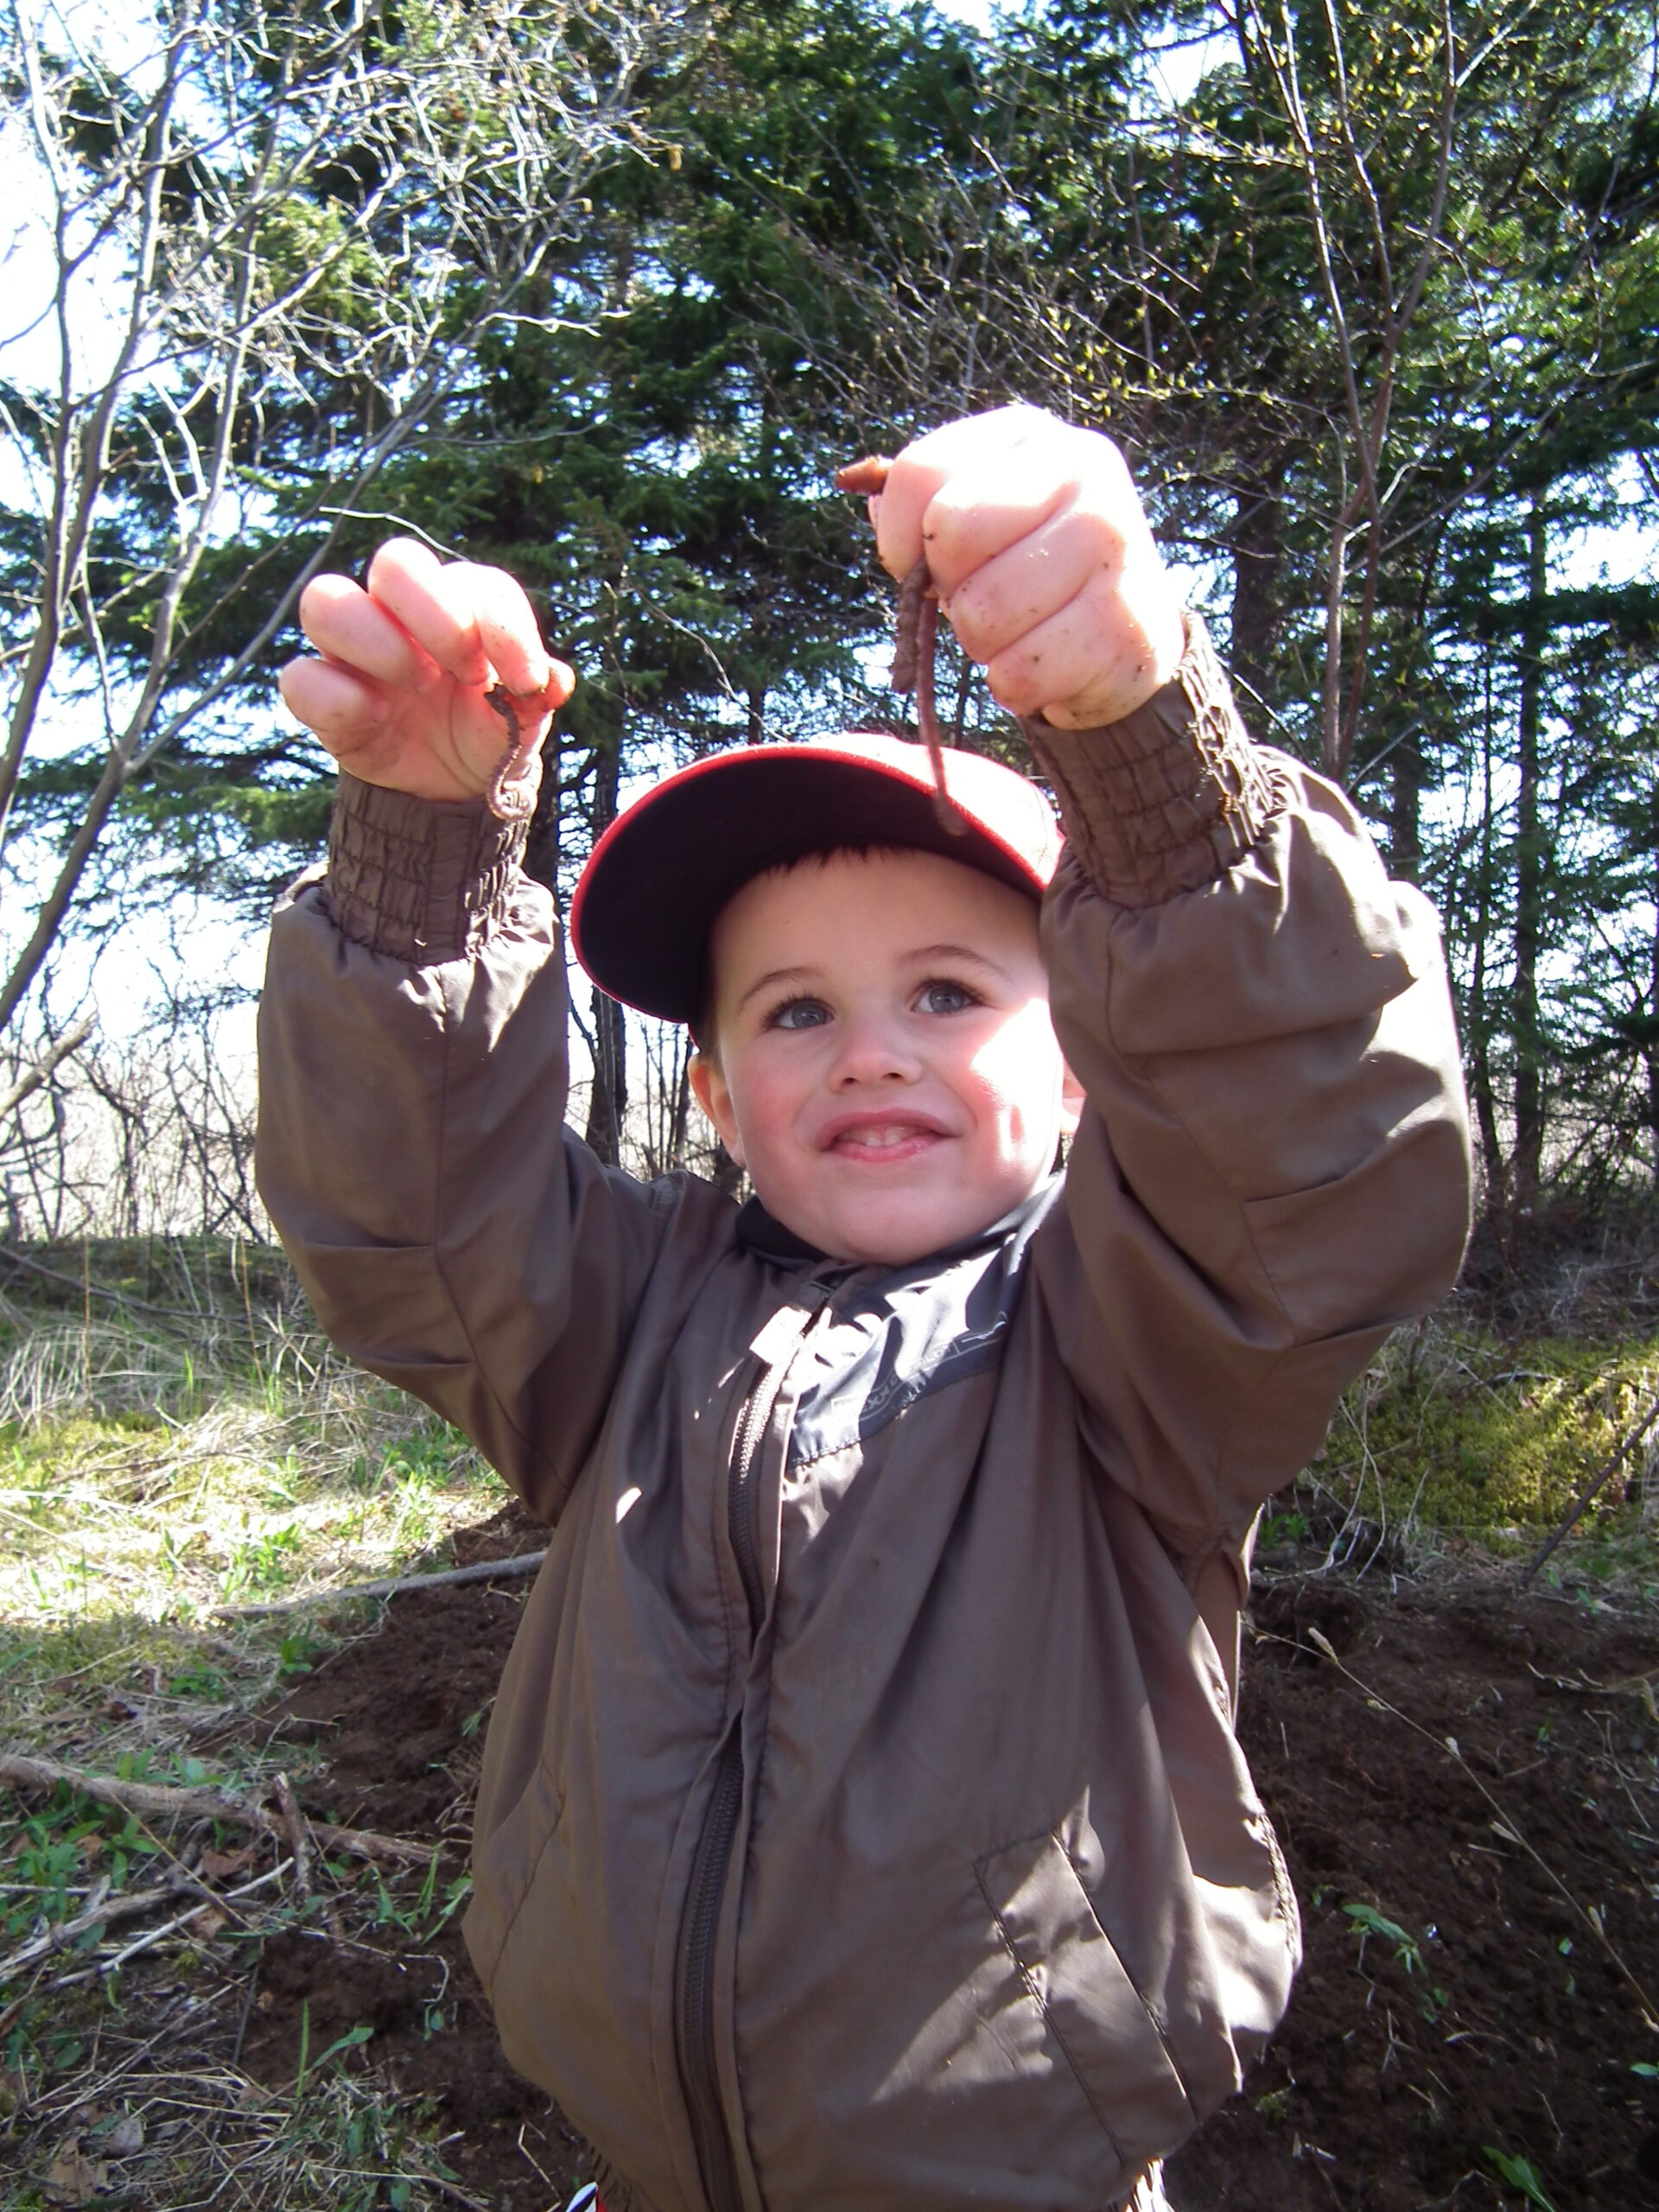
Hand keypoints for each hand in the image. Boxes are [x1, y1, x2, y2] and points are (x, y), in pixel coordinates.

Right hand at [279, 539, 574, 799]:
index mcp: (459, 604)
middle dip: (438, 615)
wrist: (450, 784)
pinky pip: (301, 677)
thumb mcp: (521, 721)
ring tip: (418, 686)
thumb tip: (556, 682)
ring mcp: (352, 648)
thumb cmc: (486, 728)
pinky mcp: (320, 693)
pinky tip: (376, 718)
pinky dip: (338, 698)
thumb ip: (535, 697)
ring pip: (326, 600)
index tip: (528, 682)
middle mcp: (399, 611)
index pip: (478, 584)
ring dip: (379, 644)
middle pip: (396, 562)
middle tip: (466, 671)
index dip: (506, 627)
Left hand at [870, 404, 1184, 728]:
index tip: (920, 568)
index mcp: (1029, 435)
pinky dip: (1016, 687)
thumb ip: (917, 502)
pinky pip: (1018, 675)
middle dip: (951, 589)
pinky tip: (1049, 664)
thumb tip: (856, 483)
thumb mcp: (976, 518)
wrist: (1129, 631)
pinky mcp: (1126, 623)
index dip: (898, 539)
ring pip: (983, 615)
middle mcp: (1084, 469)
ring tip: (1021, 631)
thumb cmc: (1028, 571)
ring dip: (984, 645)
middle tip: (985, 599)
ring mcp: (1115, 542)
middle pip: (951, 536)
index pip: (921, 473)